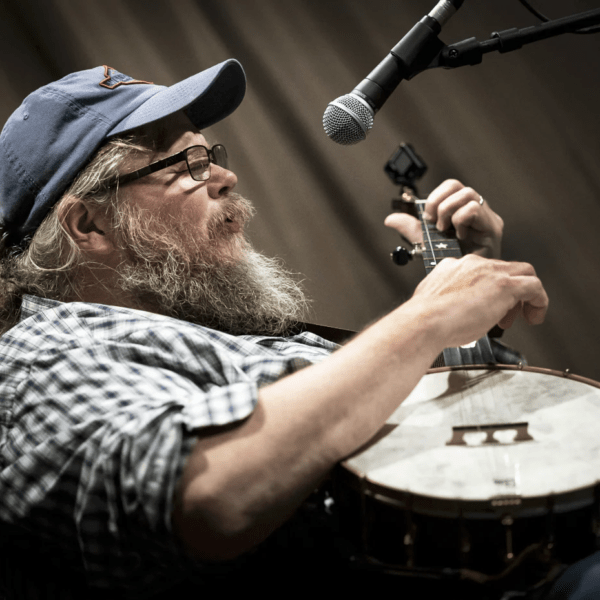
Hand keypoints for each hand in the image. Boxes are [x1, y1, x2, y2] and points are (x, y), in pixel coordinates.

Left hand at [384, 179, 503, 258]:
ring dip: (448, 212)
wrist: (464, 285)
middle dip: (438, 203)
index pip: (450, 186)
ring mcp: (488, 218)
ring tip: (446, 231)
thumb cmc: (452, 264)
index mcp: (463, 209)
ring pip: (467, 194)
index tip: (427, 217)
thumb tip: (390, 219)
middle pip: (456, 185)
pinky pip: (473, 209)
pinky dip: (460, 221)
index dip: (434, 197)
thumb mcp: (427, 243)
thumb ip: (411, 229)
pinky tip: (460, 236)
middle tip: (435, 224)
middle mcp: (478, 210)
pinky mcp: (493, 227)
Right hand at [409, 254, 547, 347]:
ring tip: (523, 316)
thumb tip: (452, 310)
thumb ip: (446, 299)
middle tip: (506, 314)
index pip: (482, 272)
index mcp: (454, 267)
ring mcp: (490, 273)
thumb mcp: (433, 301)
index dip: (488, 291)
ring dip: (525, 296)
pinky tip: (535, 316)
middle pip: (505, 269)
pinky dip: (539, 301)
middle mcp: (473, 264)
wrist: (425, 322)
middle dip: (510, 291)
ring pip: (523, 273)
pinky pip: (534, 286)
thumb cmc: (425, 319)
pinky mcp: (505, 285)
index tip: (486, 308)